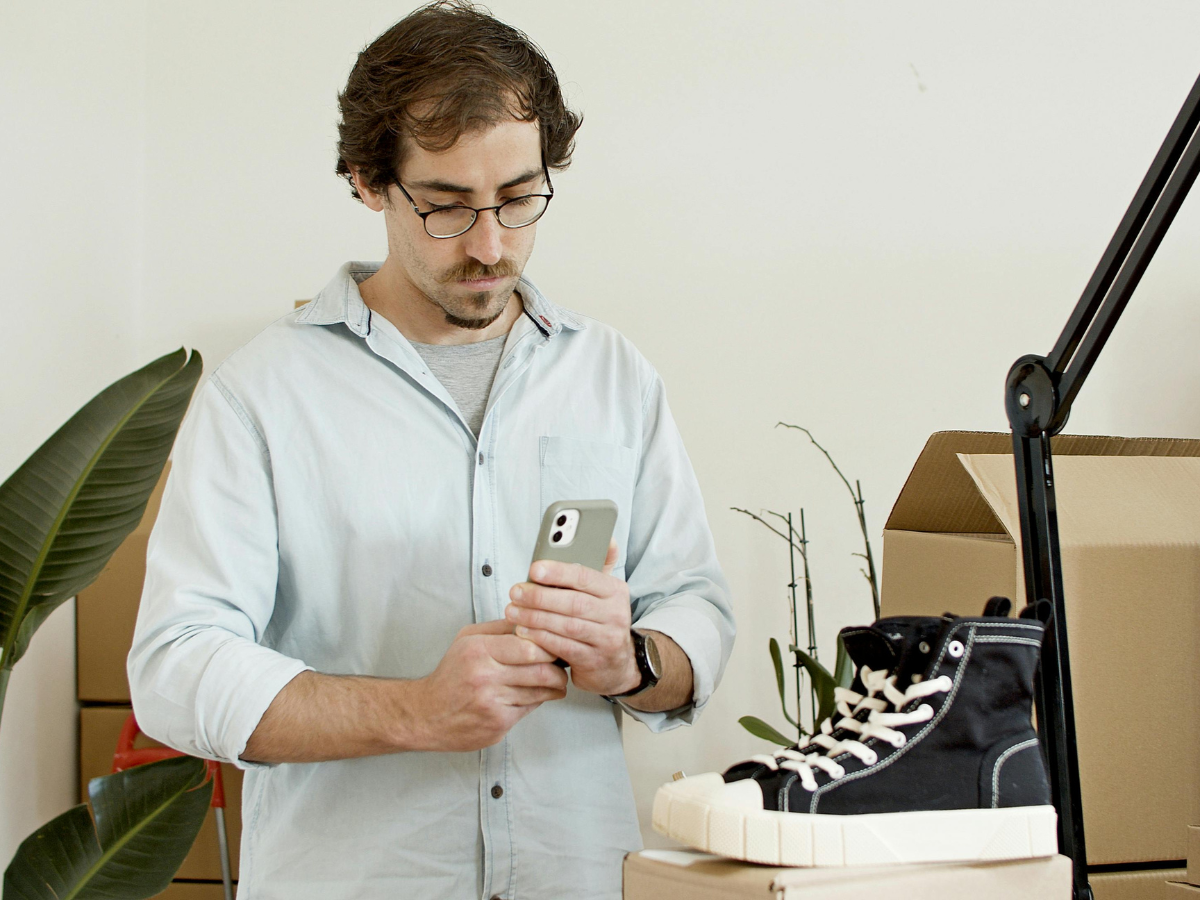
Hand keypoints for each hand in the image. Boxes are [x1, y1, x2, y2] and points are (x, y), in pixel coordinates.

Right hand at [410, 619, 567, 751]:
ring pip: (540, 692)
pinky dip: (538, 701)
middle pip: (540, 671)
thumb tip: (533, 619)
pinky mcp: (497, 723)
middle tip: (561, 666)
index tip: (554, 646)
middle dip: (558, 669)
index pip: (528, 646)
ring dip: (554, 687)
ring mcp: (491, 703)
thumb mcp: (467, 640)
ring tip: (555, 681)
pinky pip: (530, 708)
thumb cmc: (451, 674)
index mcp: (478, 650)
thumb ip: (500, 628)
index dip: (548, 646)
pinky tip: (535, 695)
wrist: (426, 714)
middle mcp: (484, 676)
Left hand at [505, 541, 640, 695]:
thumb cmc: (601, 621)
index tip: (534, 569)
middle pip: (574, 602)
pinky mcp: (593, 660)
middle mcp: (615, 614)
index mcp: (615, 590)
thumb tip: (608, 538)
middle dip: (540, 596)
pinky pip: (563, 647)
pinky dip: (541, 638)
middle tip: (516, 591)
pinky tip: (524, 631)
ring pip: (566, 625)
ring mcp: (606, 639)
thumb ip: (600, 566)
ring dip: (535, 617)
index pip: (586, 577)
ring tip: (513, 611)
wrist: (616, 664)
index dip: (559, 572)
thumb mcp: (605, 593)